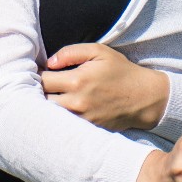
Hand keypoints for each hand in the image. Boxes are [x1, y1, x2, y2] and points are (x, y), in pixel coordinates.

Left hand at [40, 43, 169, 129]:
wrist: (144, 97)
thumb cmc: (120, 71)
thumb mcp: (98, 51)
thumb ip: (71, 52)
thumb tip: (49, 62)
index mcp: (77, 80)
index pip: (43, 80)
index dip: (37, 74)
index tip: (40, 72)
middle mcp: (77, 103)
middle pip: (42, 101)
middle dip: (39, 92)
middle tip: (41, 85)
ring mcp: (82, 119)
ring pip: (51, 116)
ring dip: (47, 107)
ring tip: (51, 96)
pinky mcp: (87, 130)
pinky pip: (65, 126)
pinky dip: (60, 119)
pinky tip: (61, 110)